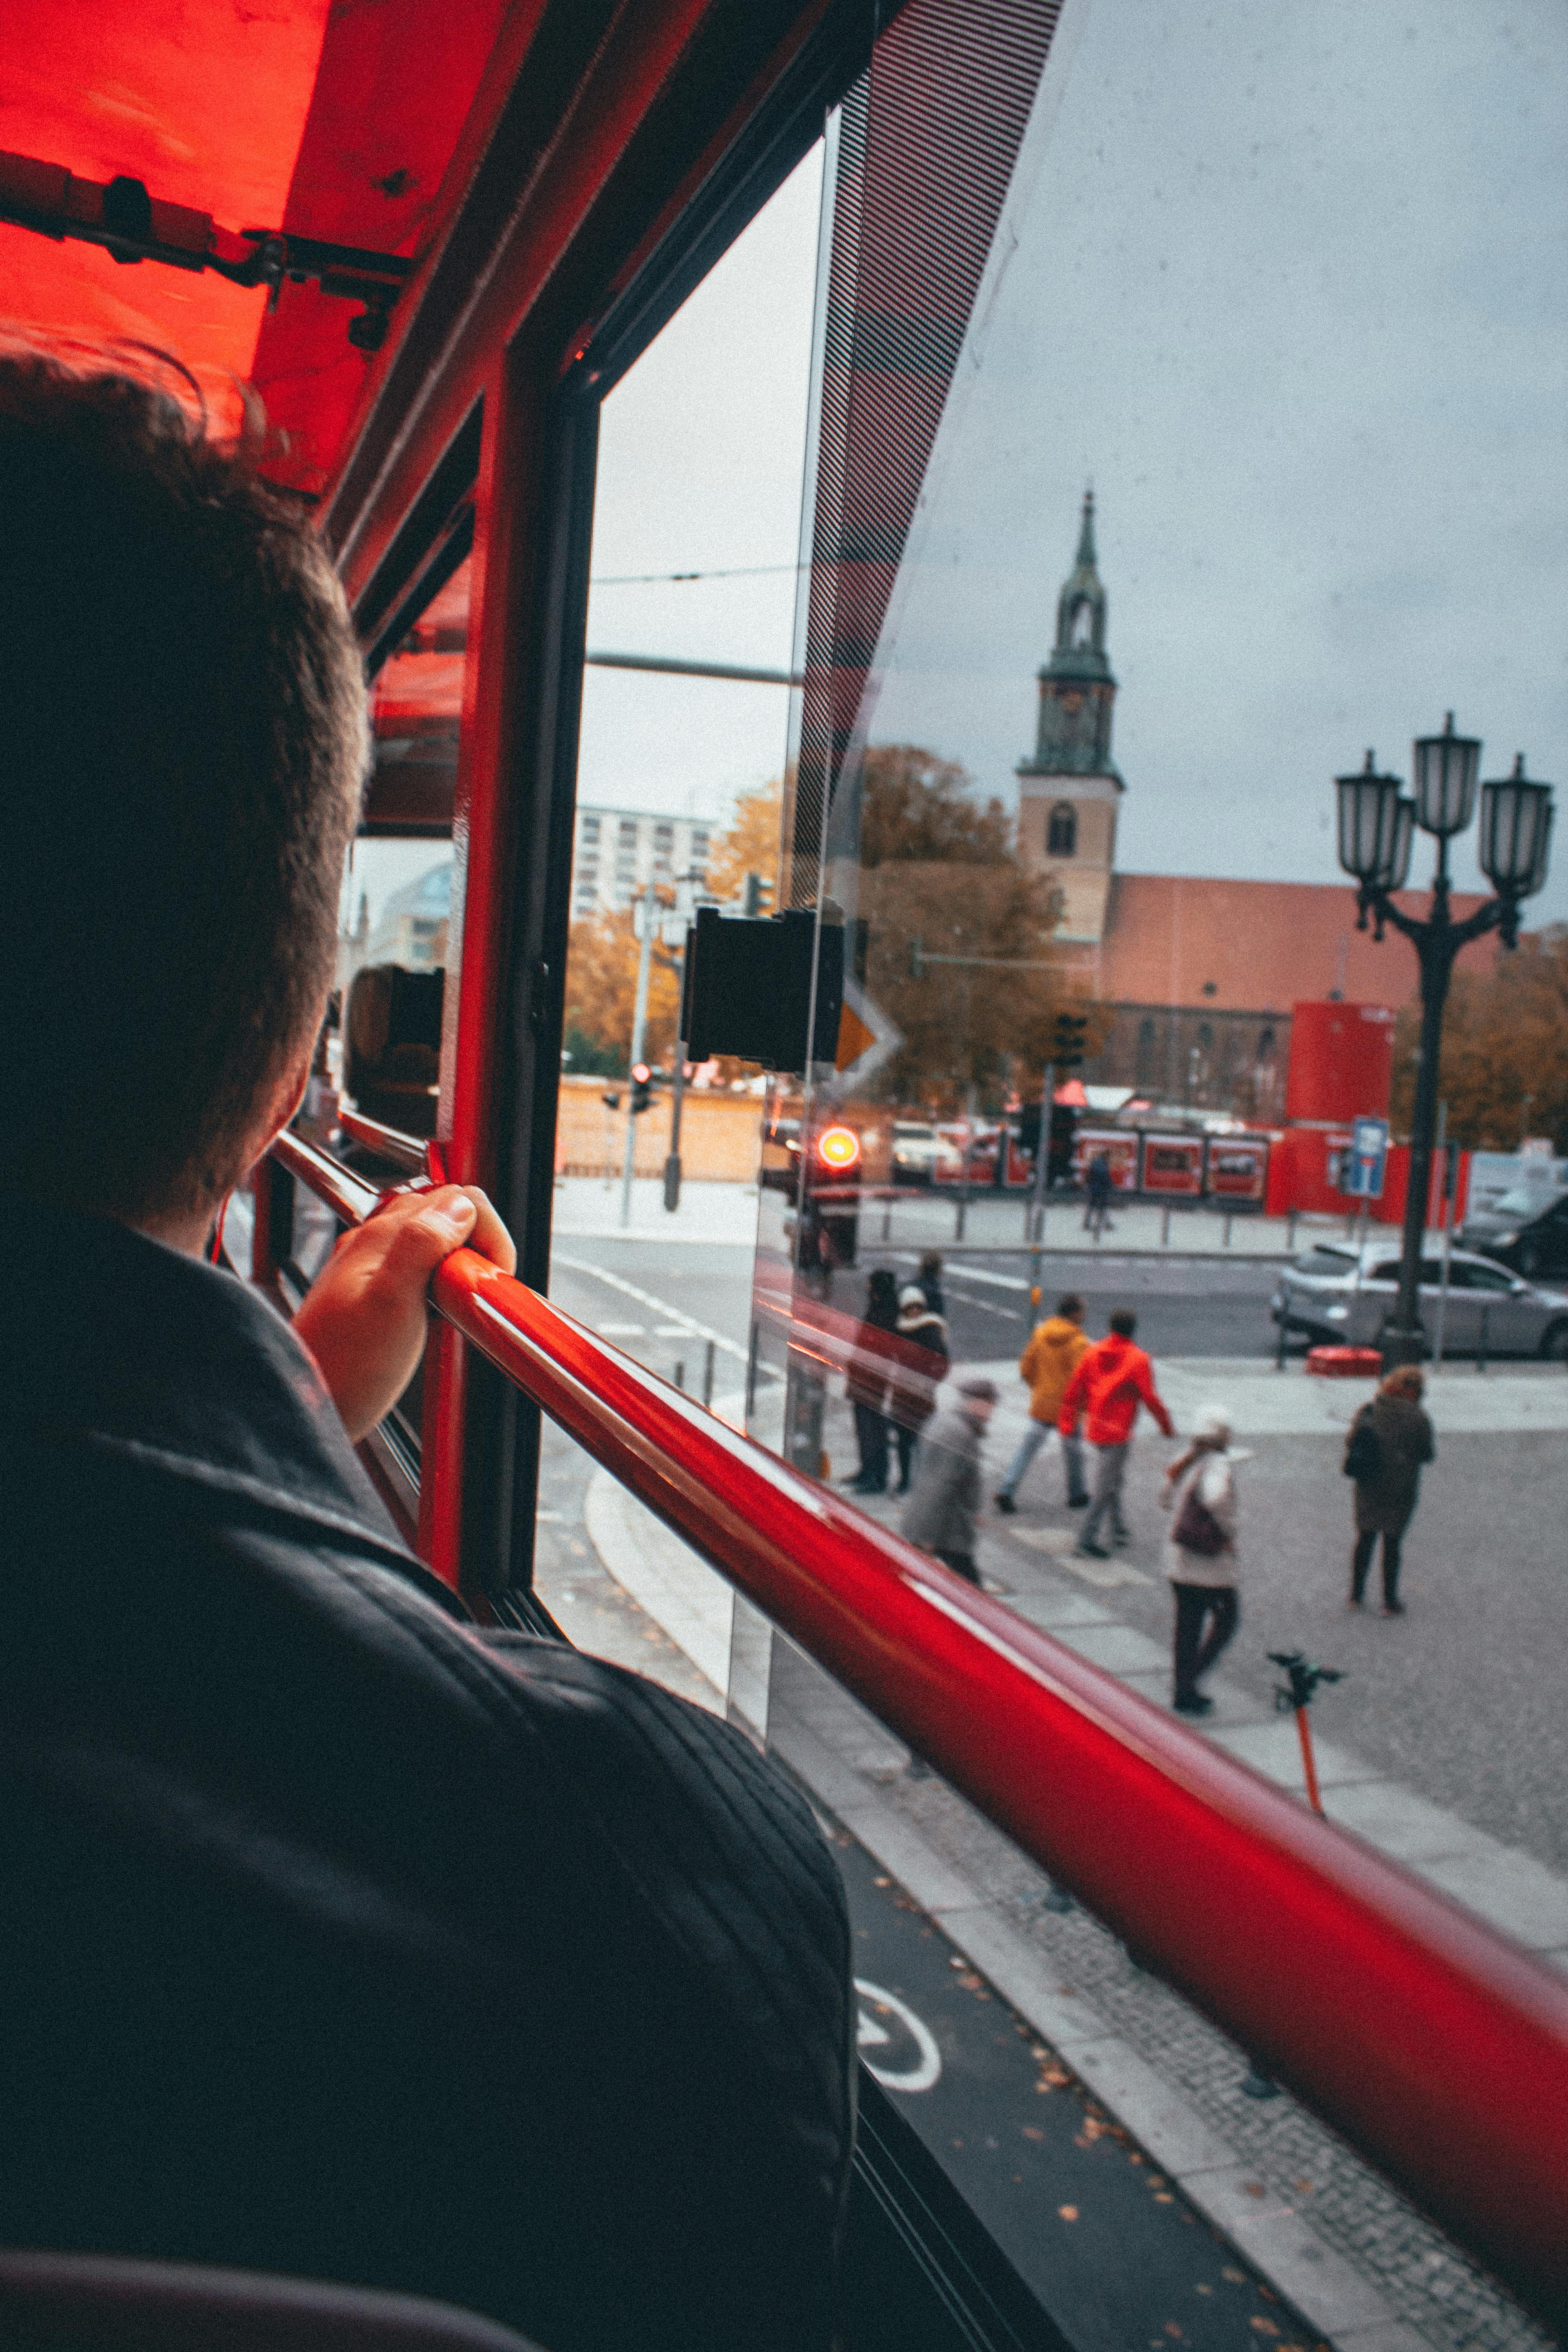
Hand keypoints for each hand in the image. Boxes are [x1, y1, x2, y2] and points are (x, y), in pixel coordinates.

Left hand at [293, 1185, 515, 1441]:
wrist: (303, 1406)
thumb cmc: (342, 1368)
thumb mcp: (392, 1303)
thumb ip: (423, 1245)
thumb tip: (460, 1207)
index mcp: (381, 1238)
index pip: (456, 1198)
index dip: (486, 1233)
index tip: (488, 1275)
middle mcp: (374, 1244)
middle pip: (445, 1212)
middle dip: (475, 1246)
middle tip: (474, 1293)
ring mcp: (372, 1268)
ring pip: (433, 1239)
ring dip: (458, 1264)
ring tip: (457, 1305)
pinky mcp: (373, 1295)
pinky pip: (418, 1269)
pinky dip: (439, 1284)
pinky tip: (437, 1316)